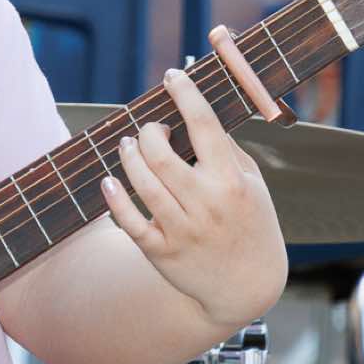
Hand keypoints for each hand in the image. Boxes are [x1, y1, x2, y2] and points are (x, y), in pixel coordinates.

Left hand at [98, 33, 288, 329]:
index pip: (205, 126)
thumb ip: (227, 150)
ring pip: (141, 183)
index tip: (172, 75)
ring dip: (128, 156)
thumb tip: (197, 110)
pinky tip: (109, 180)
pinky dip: (113, 197)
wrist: (248, 287)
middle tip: (150, 128)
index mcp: (232, 181)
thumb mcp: (253, 185)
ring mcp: (182, 230)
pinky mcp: (161, 252)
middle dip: (148, 131)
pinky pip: (129, 220)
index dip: (185, 94)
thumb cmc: (251, 224)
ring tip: (128, 145)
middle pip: (161, 155)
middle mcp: (206, 204)